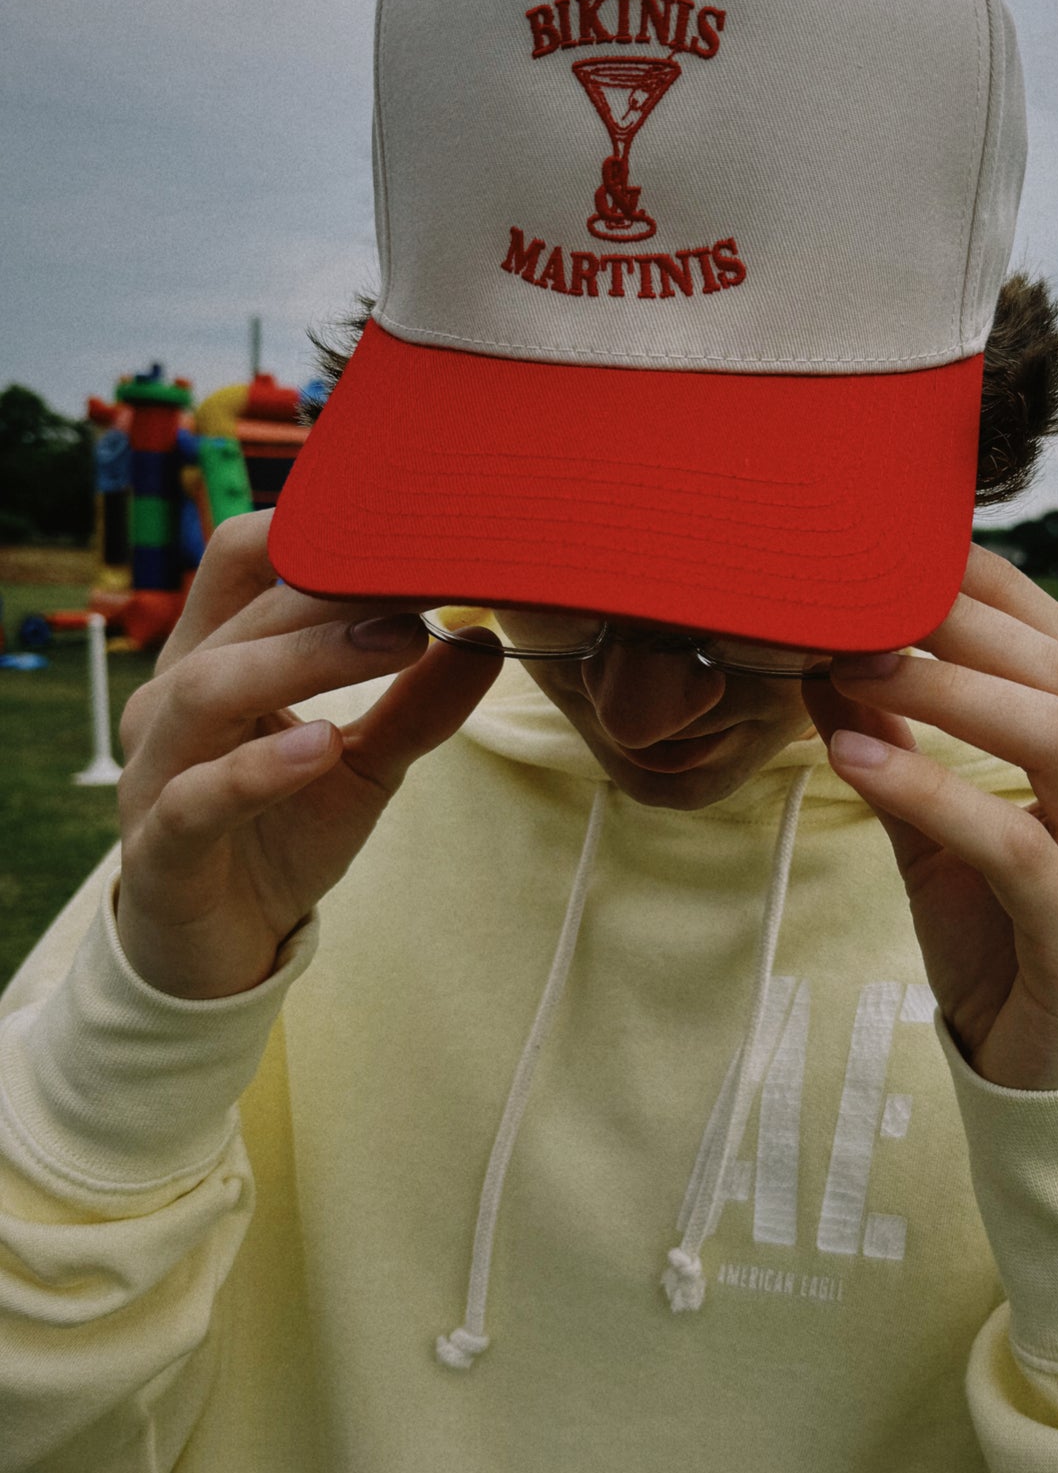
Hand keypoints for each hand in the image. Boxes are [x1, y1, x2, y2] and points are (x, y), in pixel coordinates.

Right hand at [115, 510, 502, 1000]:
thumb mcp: (366, 764)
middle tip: (429, 579)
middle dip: (336, 591)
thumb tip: (487, 638)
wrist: (224, 946)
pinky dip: (259, 768)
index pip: (242, 557)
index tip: (412, 526)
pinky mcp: (158, 849)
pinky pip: (198, 797)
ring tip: (396, 642)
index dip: (316, 530)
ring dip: (304, 658)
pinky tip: (322, 746)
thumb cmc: (282, 831)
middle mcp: (170, 701)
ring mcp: (155, 774)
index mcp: (211, 657)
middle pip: (242, 615)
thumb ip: (417, 704)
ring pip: (208, 690)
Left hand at [811, 547, 1057, 1089]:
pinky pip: (1019, 849)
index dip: (988, 588)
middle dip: (961, 625)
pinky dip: (935, 793)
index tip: (898, 543)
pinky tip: (857, 760)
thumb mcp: (943, 838)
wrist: (1053, 1085)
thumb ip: (900, 755)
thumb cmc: (1003, 945)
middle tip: (860, 594)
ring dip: (951, 692)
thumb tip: (825, 666)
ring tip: (855, 664)